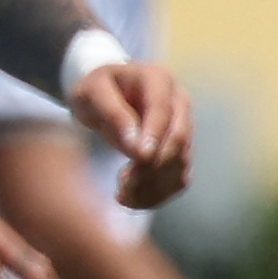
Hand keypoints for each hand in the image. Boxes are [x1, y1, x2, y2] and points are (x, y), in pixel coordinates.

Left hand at [72, 60, 192, 210]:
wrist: (104, 96)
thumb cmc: (95, 90)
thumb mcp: (93, 94)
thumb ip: (113, 114)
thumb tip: (136, 148)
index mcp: (158, 80)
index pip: (162, 111)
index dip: (154, 136)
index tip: (140, 159)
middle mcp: (179, 103)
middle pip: (178, 139)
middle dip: (153, 166)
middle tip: (123, 186)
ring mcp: (184, 127)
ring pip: (181, 162)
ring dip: (154, 185)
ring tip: (122, 194)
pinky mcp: (181, 151)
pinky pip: (179, 178)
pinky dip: (159, 194)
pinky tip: (133, 198)